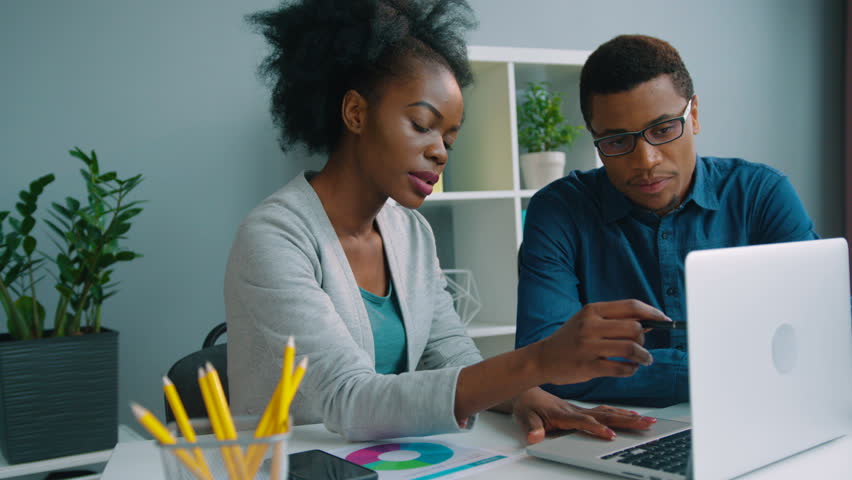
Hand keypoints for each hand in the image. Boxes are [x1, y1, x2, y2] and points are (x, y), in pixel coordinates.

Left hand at [512, 388, 656, 443]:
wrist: (525, 392)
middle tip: (644, 424)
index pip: (583, 422)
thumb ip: (531, 428)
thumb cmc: (526, 406)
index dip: (596, 429)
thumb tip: (534, 437)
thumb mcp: (524, 418)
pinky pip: (605, 411)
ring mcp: (581, 410)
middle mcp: (575, 410)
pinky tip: (633, 416)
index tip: (610, 436)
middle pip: (603, 416)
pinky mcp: (583, 410)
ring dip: (628, 417)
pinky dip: (620, 413)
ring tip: (647, 420)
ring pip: (608, 413)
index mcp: (563, 414)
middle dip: (625, 421)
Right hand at [534, 300, 668, 384]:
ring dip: (644, 357)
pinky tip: (629, 369)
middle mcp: (590, 325)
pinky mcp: (587, 366)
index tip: (665, 320)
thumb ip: (614, 320)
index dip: (653, 313)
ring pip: (631, 348)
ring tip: (644, 360)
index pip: (631, 306)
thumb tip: (648, 323)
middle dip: (646, 340)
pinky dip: (631, 370)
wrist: (543, 358)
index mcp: (592, 310)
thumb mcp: (587, 321)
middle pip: (634, 328)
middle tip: (645, 347)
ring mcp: (588, 346)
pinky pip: (620, 368)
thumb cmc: (569, 340)